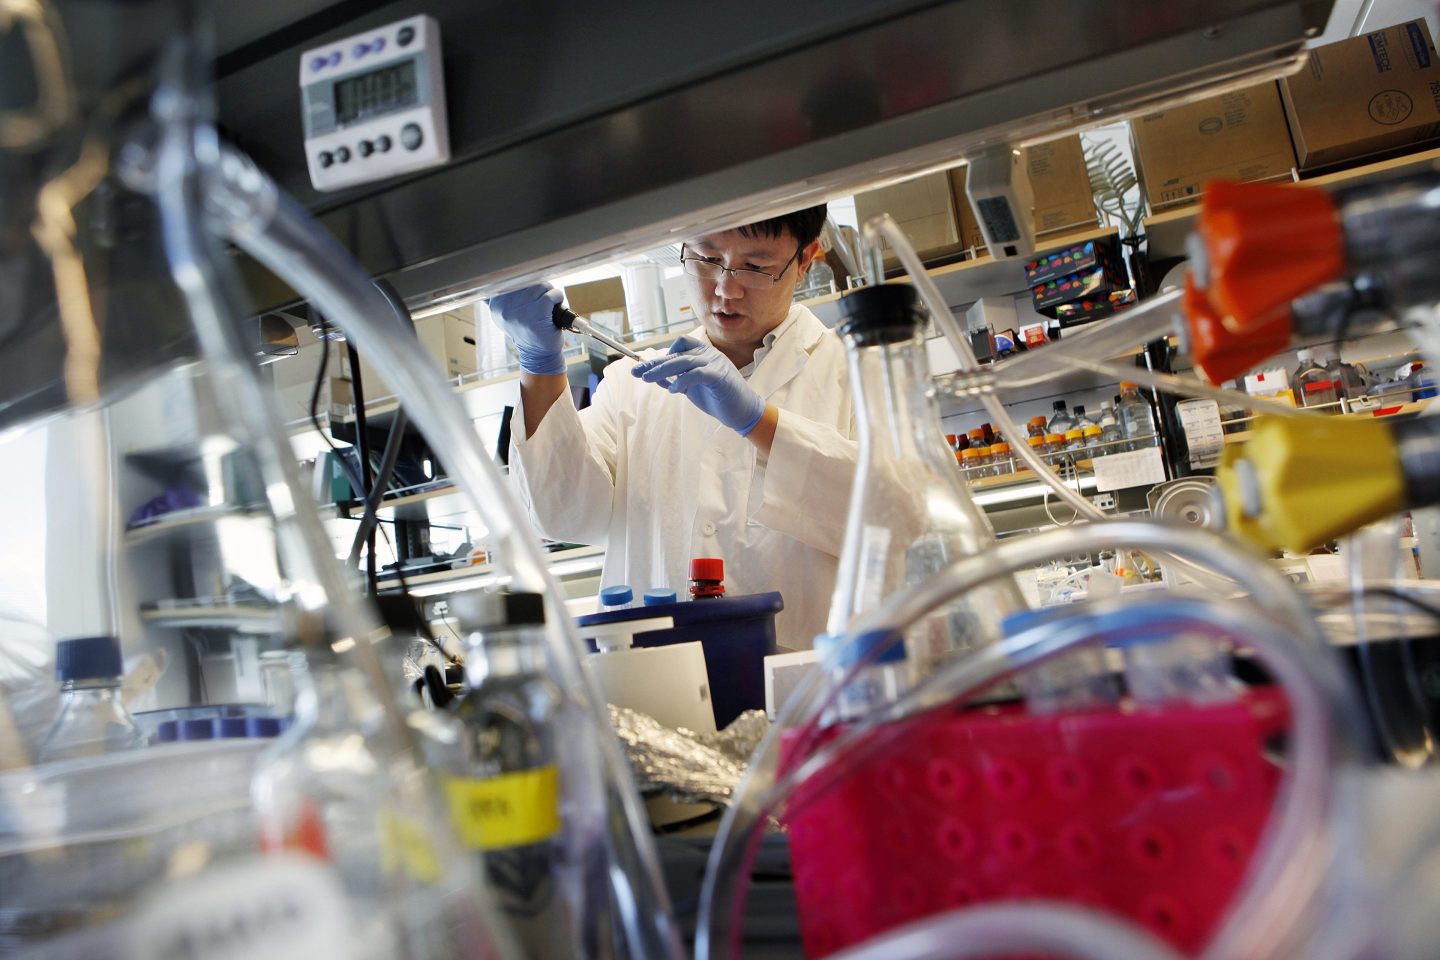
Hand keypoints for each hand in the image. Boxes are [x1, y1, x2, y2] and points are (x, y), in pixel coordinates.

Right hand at [486, 283, 565, 374]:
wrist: (538, 354)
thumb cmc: (528, 331)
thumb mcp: (510, 314)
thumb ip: (507, 296)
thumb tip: (507, 274)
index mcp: (496, 306)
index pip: (509, 280)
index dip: (523, 282)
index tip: (529, 291)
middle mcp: (505, 308)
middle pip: (527, 281)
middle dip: (539, 288)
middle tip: (543, 300)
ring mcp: (521, 312)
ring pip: (540, 286)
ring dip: (549, 292)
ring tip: (549, 304)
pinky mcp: (537, 315)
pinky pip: (550, 296)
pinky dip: (557, 297)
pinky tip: (556, 304)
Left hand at [631, 335, 765, 435]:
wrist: (743, 411)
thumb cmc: (718, 398)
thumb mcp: (692, 388)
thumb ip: (675, 379)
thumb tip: (653, 376)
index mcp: (703, 353)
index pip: (680, 343)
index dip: (663, 353)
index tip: (647, 366)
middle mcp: (709, 354)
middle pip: (677, 353)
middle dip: (654, 363)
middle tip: (636, 372)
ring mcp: (715, 363)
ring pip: (683, 361)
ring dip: (662, 370)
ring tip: (646, 378)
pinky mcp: (720, 376)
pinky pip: (697, 374)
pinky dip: (682, 380)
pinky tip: (672, 389)